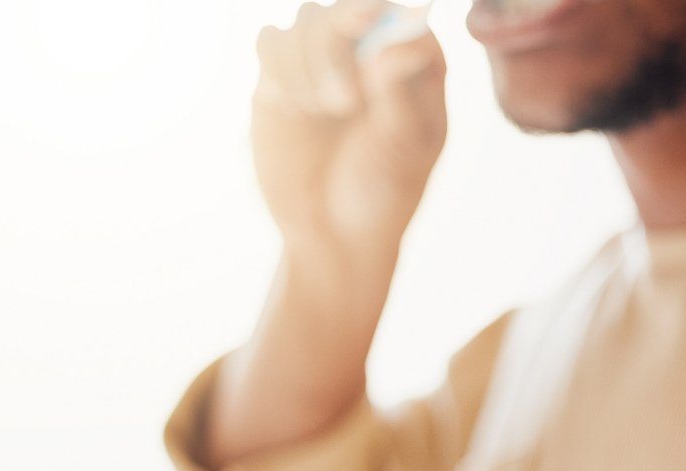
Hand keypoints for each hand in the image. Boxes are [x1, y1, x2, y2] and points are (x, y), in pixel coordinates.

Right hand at [252, 0, 446, 256]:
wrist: (332, 233)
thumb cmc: (383, 192)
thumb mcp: (403, 150)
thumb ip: (400, 94)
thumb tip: (397, 45)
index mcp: (415, 64)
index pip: (405, 14)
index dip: (385, 23)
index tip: (376, 63)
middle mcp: (370, 52)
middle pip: (350, 8)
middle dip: (342, 43)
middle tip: (345, 102)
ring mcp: (323, 61)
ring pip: (308, 18)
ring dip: (312, 61)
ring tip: (326, 113)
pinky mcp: (281, 77)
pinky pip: (270, 41)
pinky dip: (280, 67)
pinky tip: (296, 107)